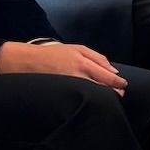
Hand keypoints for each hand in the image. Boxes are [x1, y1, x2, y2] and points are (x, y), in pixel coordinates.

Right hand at [0, 41, 126, 90]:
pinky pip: (80, 96)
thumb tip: (113, 71)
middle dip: (114, 90)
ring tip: (110, 99)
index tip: (123, 85)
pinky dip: (89, 99)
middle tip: (120, 94)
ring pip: (93, 92)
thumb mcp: (76, 49)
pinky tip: (93, 101)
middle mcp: (77, 72)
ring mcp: (69, 83)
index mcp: (81, 60)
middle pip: (102, 84)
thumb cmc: (53, 55)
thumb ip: (97, 58)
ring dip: (103, 96)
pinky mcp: (62, 92)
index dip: (117, 81)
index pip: (106, 74)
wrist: (26, 61)